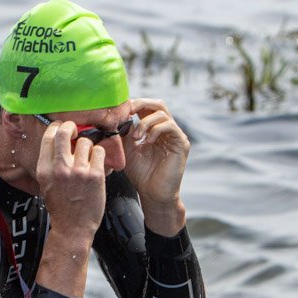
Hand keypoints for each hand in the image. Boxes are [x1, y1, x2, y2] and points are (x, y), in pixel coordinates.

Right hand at [35, 119, 106, 242]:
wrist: (72, 228)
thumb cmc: (61, 207)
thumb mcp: (46, 184)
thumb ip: (50, 164)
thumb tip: (60, 142)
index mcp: (44, 170)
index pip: (48, 137)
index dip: (57, 128)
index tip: (62, 128)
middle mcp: (60, 168)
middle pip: (64, 131)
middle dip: (71, 127)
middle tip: (76, 132)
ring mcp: (78, 171)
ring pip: (85, 141)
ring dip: (88, 147)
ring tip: (87, 158)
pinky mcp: (95, 176)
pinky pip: (99, 152)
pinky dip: (99, 155)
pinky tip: (95, 164)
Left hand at [121, 98, 188, 235]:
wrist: (152, 193)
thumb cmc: (140, 174)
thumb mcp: (126, 149)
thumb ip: (124, 133)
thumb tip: (116, 117)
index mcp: (154, 129)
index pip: (147, 107)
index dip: (134, 105)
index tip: (120, 111)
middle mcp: (166, 129)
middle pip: (157, 104)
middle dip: (140, 104)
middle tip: (128, 113)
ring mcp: (175, 135)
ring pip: (162, 113)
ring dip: (145, 122)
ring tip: (136, 137)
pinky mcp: (181, 143)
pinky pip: (170, 126)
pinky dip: (155, 129)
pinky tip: (146, 141)